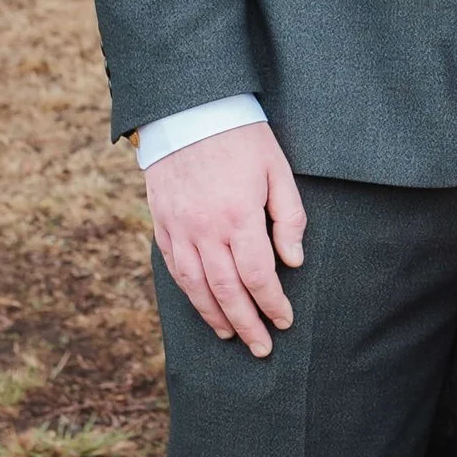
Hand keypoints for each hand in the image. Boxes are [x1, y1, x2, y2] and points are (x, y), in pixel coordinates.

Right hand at [145, 125, 307, 355]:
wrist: (187, 109)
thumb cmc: (241, 136)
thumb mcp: (277, 169)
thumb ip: (289, 216)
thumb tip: (294, 260)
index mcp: (239, 216)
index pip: (258, 275)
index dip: (272, 304)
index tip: (284, 320)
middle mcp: (205, 229)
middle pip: (227, 291)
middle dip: (247, 324)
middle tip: (262, 347)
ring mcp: (180, 228)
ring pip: (197, 287)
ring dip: (216, 317)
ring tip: (232, 336)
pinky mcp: (163, 223)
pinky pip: (175, 268)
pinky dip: (190, 293)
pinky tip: (203, 306)